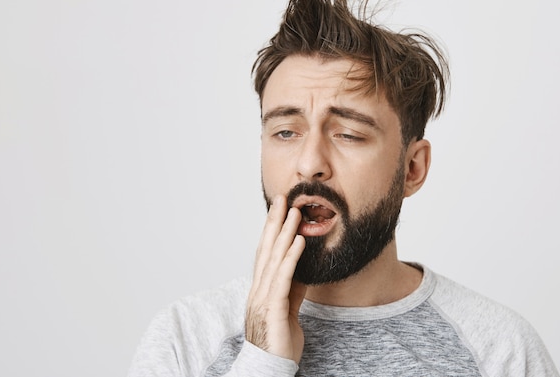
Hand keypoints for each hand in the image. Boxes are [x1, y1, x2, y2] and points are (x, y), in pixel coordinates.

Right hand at [245, 195, 306, 362]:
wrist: (270, 368)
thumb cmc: (279, 341)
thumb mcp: (289, 308)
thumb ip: (293, 288)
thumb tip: (301, 268)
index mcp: (260, 289)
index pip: (265, 252)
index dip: (271, 229)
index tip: (279, 209)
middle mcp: (258, 289)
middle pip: (266, 249)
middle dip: (275, 222)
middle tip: (282, 198)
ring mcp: (263, 298)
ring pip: (274, 259)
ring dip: (285, 233)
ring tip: (295, 213)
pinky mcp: (273, 309)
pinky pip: (284, 278)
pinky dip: (291, 258)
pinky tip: (299, 242)